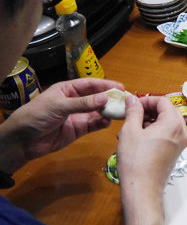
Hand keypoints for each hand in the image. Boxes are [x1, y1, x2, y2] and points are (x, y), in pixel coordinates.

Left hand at [0, 78, 121, 172]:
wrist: (23, 140)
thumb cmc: (37, 116)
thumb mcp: (59, 106)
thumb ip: (83, 103)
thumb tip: (105, 98)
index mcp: (68, 90)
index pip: (90, 84)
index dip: (105, 85)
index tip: (120, 88)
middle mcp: (75, 101)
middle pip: (97, 97)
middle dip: (110, 98)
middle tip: (125, 101)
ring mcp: (78, 115)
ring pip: (98, 111)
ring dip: (108, 111)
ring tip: (120, 112)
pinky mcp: (79, 129)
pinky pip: (94, 124)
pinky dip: (102, 123)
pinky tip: (108, 122)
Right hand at [116, 96, 186, 200]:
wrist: (143, 189)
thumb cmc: (136, 160)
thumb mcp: (130, 131)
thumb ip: (133, 111)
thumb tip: (132, 99)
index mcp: (173, 123)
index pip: (163, 101)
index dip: (146, 100)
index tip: (133, 105)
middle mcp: (182, 131)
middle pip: (167, 111)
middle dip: (148, 111)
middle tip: (132, 116)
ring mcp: (181, 143)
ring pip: (166, 123)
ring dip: (149, 122)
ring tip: (129, 130)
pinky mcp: (176, 152)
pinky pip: (167, 135)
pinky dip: (154, 132)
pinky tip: (136, 140)